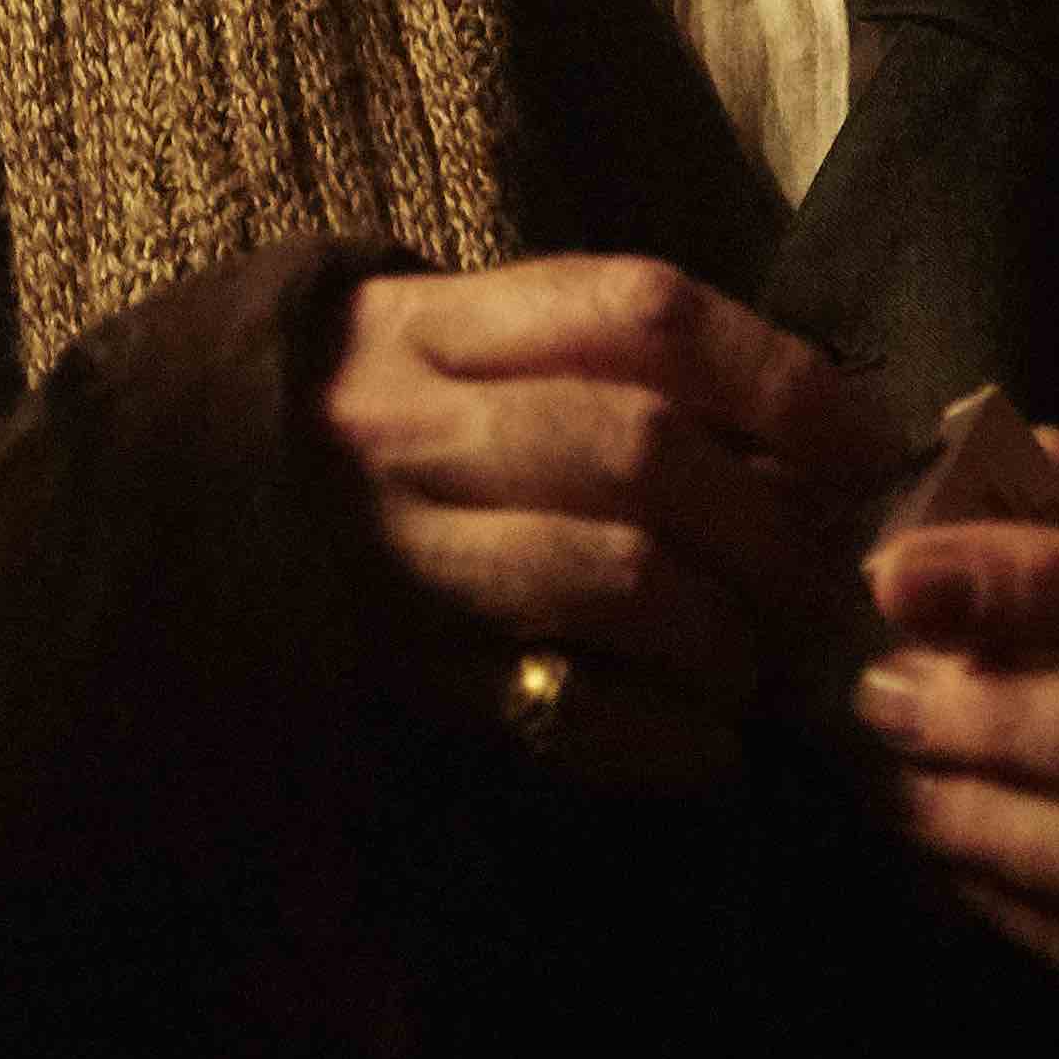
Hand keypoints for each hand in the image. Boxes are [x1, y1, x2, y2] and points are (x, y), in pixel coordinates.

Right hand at [317, 254, 901, 791]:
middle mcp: (413, 427)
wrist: (195, 507)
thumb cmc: (391, 423)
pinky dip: (664, 736)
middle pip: (638, 449)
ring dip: (724, 631)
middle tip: (829, 575)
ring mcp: (401, 557)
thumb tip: (827, 438)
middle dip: (765, 521)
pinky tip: (704, 743)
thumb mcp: (465, 348)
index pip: (640, 315)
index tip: (863, 442)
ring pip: (613, 577)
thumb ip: (612, 367)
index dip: (775, 375)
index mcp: (440, 325)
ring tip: (757, 659)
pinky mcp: (401, 678)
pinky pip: (566, 711)